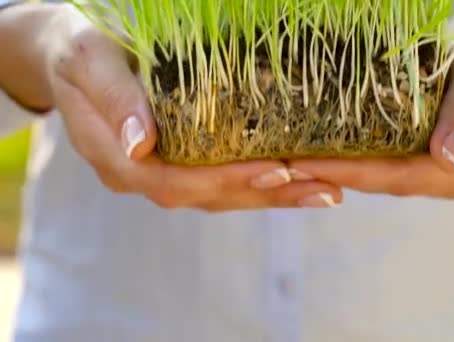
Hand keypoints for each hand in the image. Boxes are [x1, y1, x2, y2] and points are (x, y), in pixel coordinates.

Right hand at [27, 4, 341, 210]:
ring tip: (325, 191)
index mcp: (117, 159)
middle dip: (266, 194)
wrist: (69, 54)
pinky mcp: (179, 161)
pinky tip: (297, 176)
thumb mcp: (88, 61)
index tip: (276, 171)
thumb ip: (113, 98)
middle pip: (209, 196)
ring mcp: (161, 172)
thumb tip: (141, 144)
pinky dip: (260, 180)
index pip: (176, 182)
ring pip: (221, 194)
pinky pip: (222, 178)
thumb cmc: (78, 49)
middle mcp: (142, 175)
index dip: (225, 181)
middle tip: (323, 190)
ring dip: (274, 195)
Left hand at [289, 13, 453, 199]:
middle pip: (391, 183)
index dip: (355, 173)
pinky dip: (361, 164)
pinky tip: (327, 155)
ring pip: (389, 181)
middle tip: (286, 165)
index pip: (406, 174)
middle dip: (339, 176)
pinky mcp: (437, 169)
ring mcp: (451, 178)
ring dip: (344, 174)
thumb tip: (449, 161)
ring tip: (296, 162)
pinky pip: (394, 170)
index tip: (307, 164)